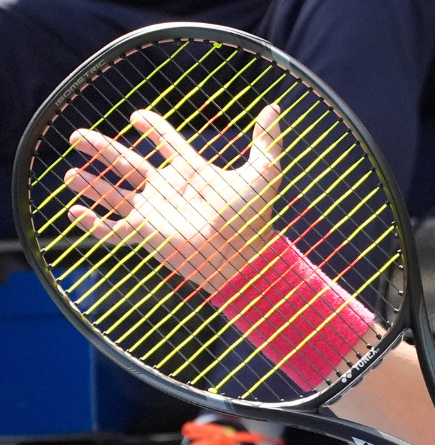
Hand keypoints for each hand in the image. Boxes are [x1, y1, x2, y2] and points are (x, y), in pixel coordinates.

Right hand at [63, 105, 282, 288]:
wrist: (242, 256)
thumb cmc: (253, 218)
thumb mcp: (263, 174)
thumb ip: (266, 141)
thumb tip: (274, 107)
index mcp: (191, 171)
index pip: (167, 143)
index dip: (153, 128)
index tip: (137, 116)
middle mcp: (168, 190)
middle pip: (127, 163)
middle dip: (102, 149)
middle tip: (77, 136)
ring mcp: (154, 213)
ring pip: (114, 194)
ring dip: (92, 184)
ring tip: (69, 173)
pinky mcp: (146, 235)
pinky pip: (112, 230)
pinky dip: (92, 223)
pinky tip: (74, 211)